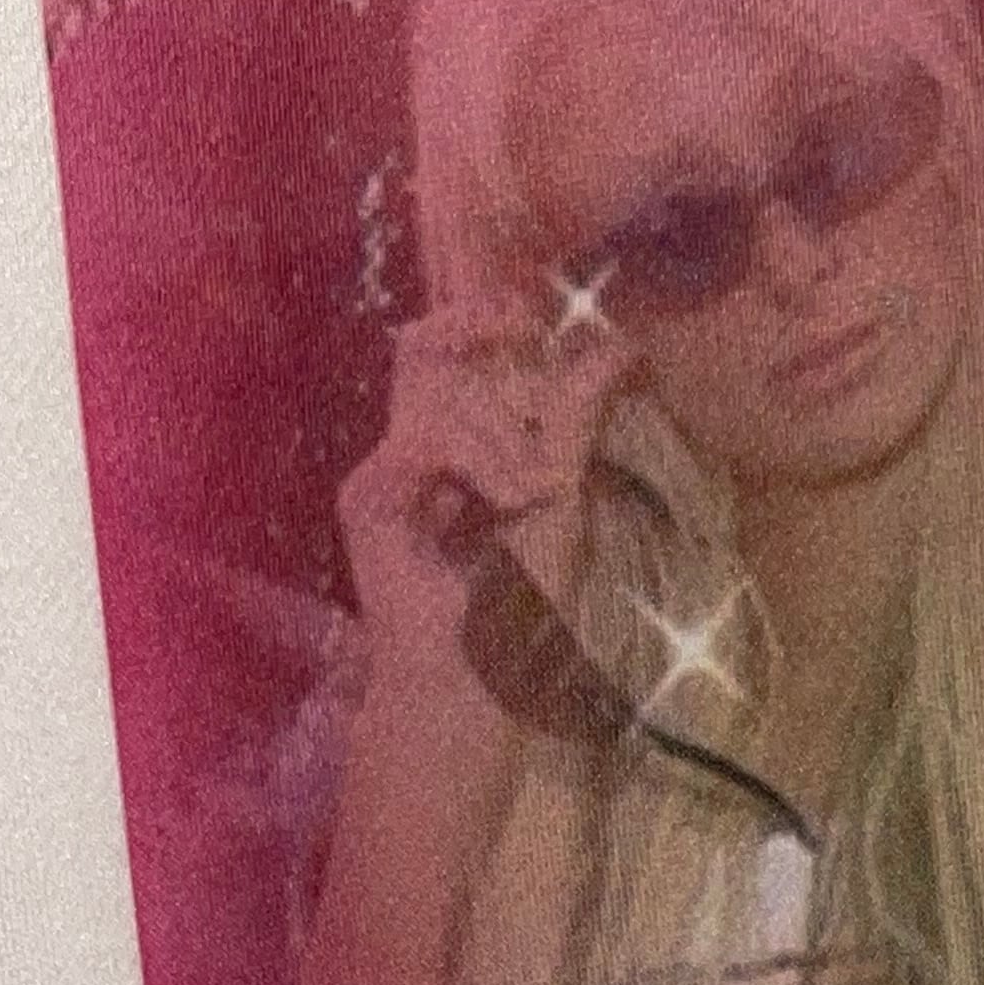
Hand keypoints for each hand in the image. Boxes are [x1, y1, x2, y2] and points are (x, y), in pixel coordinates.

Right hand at [339, 286, 634, 721]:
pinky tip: (502, 499)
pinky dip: (473, 463)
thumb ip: (575, 416)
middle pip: (424, 343)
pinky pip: (423, 441)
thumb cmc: (521, 602)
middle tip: (523, 328)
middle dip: (477, 325)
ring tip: (530, 491)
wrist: (480, 672)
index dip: (479, 312)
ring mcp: (387, 469)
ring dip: (502, 435)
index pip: (451, 348)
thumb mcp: (561, 491)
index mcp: (460, 441)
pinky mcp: (364, 496)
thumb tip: (619, 345)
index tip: (529, 313)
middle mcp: (417, 446)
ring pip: (438, 392)